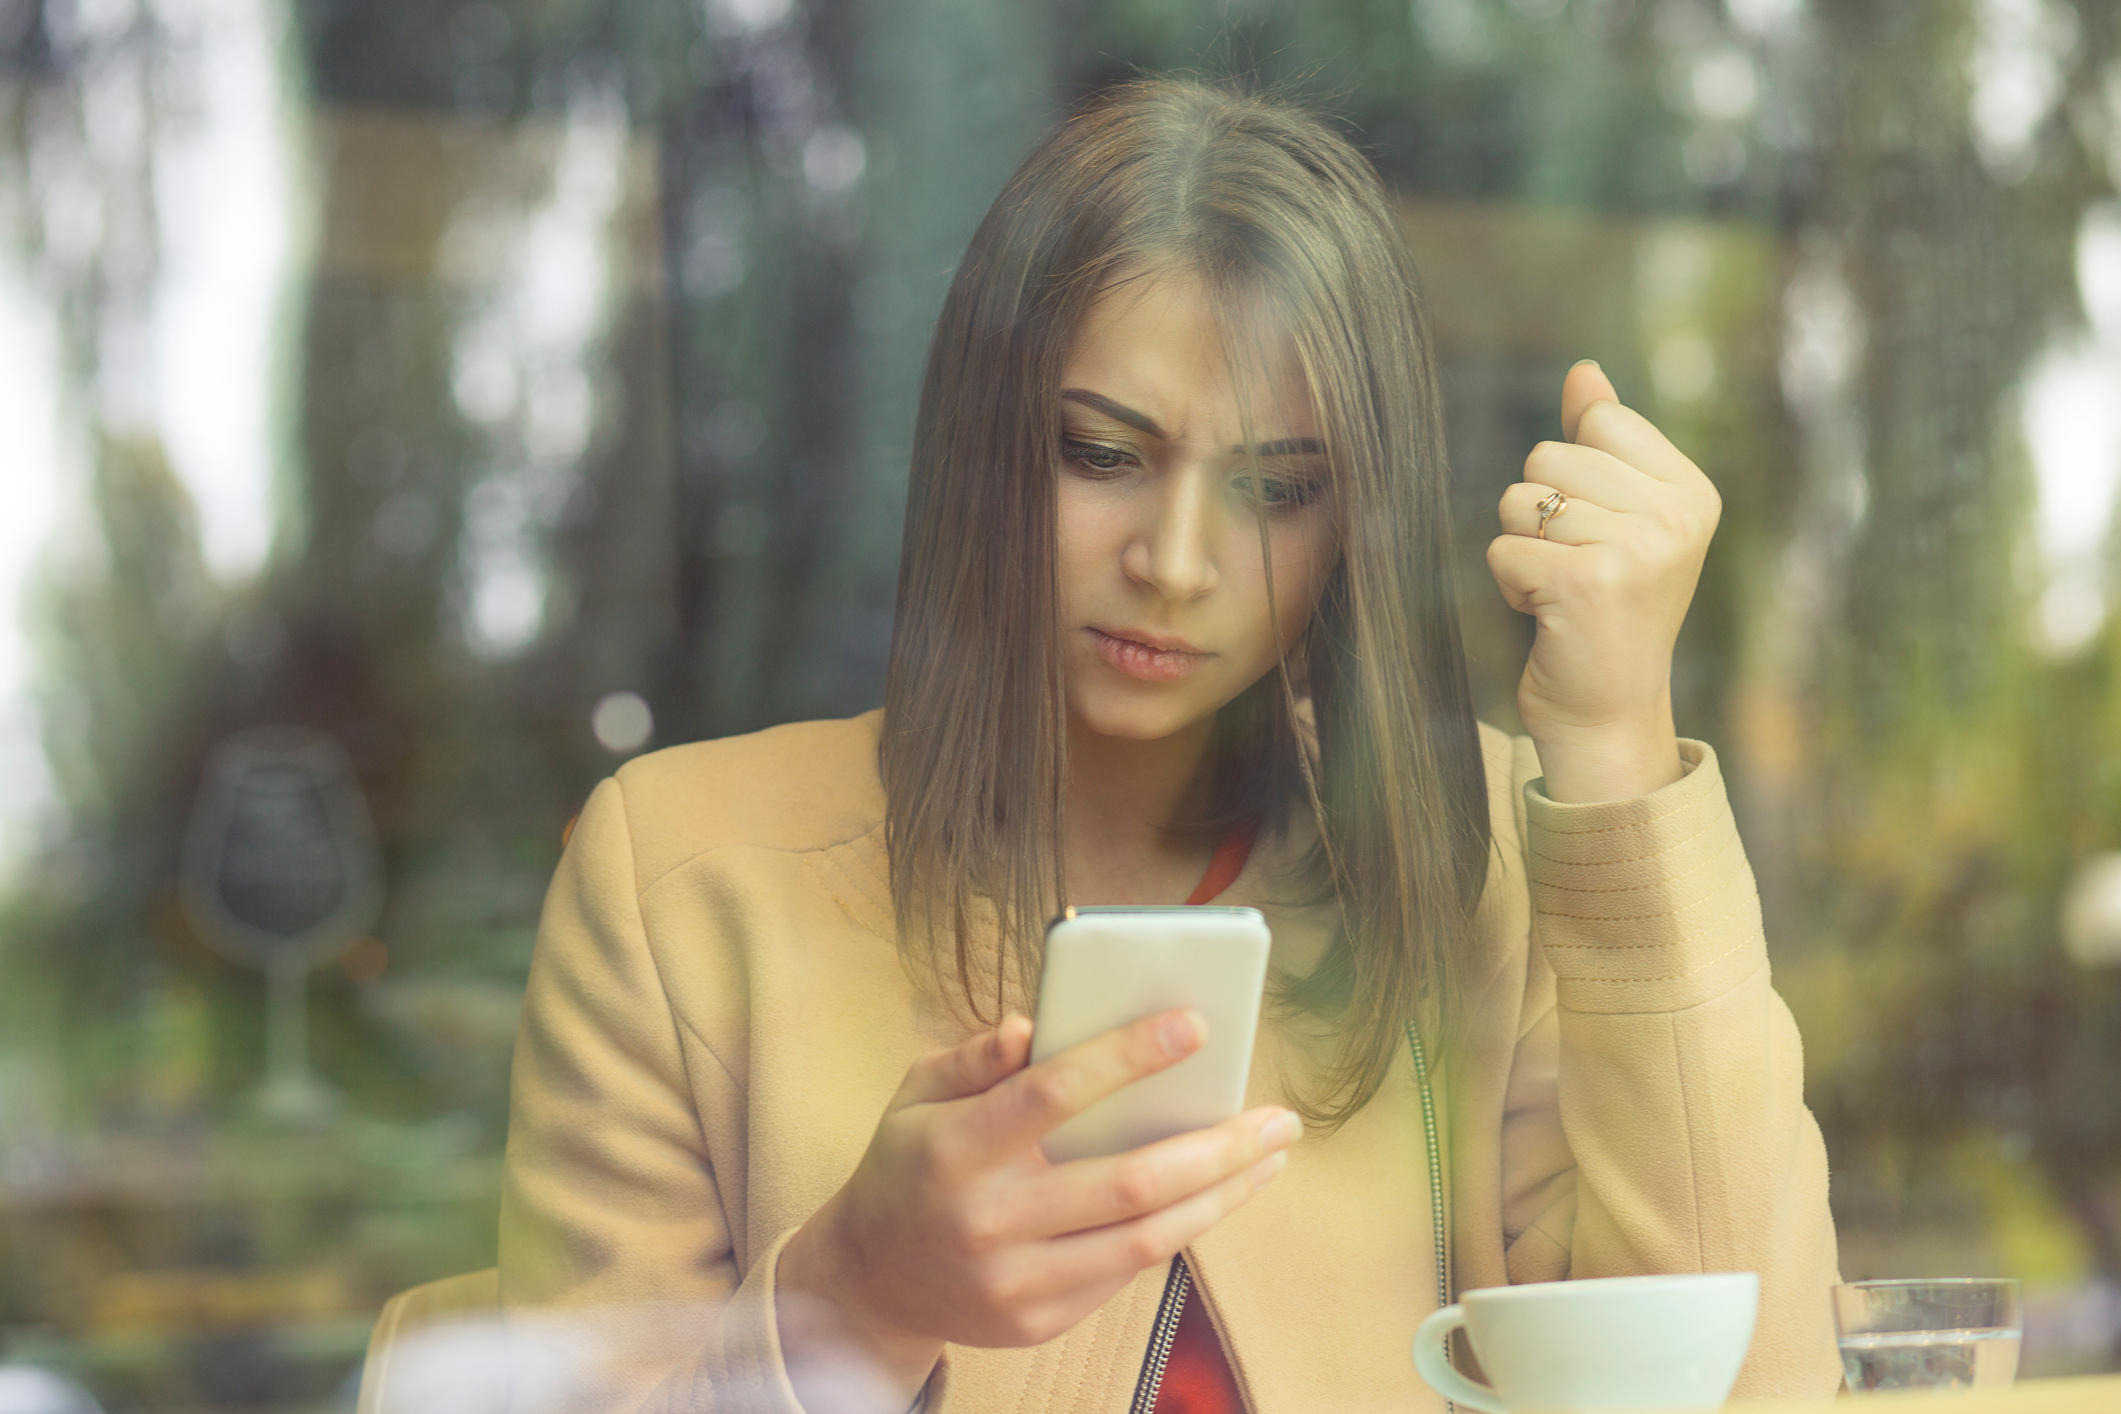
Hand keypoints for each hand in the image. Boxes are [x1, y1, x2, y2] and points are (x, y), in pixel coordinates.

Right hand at [775, 1010, 1297, 1409]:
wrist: (870, 1280)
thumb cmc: (908, 1164)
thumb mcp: (915, 1093)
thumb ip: (973, 1056)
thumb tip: (1036, 1024)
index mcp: (956, 1149)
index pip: (1052, 1094)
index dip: (1127, 1058)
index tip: (1193, 1025)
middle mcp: (989, 1220)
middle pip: (1128, 1180)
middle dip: (1217, 1145)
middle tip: (1278, 1116)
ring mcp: (1016, 1281)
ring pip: (1146, 1238)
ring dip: (1222, 1196)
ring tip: (1269, 1157)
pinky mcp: (1038, 1321)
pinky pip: (1127, 1272)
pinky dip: (1179, 1229)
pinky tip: (1216, 1195)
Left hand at [1486, 361, 1718, 802]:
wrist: (1608, 713)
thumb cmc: (1606, 611)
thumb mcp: (1619, 518)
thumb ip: (1603, 441)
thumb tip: (1584, 371)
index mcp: (1693, 494)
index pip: (1599, 423)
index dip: (1575, 474)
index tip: (1601, 531)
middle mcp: (1676, 518)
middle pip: (1548, 457)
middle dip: (1539, 514)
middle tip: (1576, 570)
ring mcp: (1637, 551)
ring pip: (1518, 502)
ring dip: (1523, 550)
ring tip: (1562, 593)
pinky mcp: (1587, 585)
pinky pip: (1503, 550)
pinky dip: (1510, 586)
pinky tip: (1548, 616)